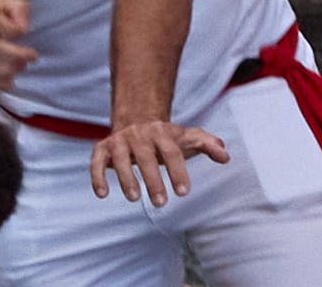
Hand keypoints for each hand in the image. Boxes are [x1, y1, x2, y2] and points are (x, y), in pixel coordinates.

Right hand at [89, 121, 229, 205]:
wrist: (136, 119)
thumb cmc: (166, 138)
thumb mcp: (187, 138)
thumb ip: (207, 144)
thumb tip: (226, 156)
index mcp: (161, 131)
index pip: (171, 151)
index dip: (177, 171)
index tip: (183, 192)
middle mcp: (139, 134)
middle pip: (145, 156)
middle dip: (153, 179)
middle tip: (161, 202)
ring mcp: (119, 140)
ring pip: (120, 158)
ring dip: (125, 177)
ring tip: (134, 198)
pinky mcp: (103, 148)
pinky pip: (96, 161)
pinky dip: (97, 176)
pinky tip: (102, 194)